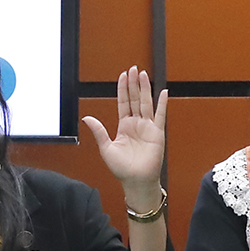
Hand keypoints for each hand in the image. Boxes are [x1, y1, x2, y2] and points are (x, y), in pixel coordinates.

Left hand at [83, 68, 166, 203]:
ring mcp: (148, 127)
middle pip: (134, 99)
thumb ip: (99, 131)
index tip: (123, 76)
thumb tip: (86, 117)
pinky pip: (160, 116)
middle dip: (134, 84)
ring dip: (145, 89)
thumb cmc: (122, 168)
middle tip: (133, 69)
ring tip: (143, 74)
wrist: (136, 181)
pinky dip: (162, 104)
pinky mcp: (157, 133)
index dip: (123, 89)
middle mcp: (136, 124)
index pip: (123, 102)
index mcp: (124, 126)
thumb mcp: (106, 148)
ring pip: (146, 103)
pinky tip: (162, 92)